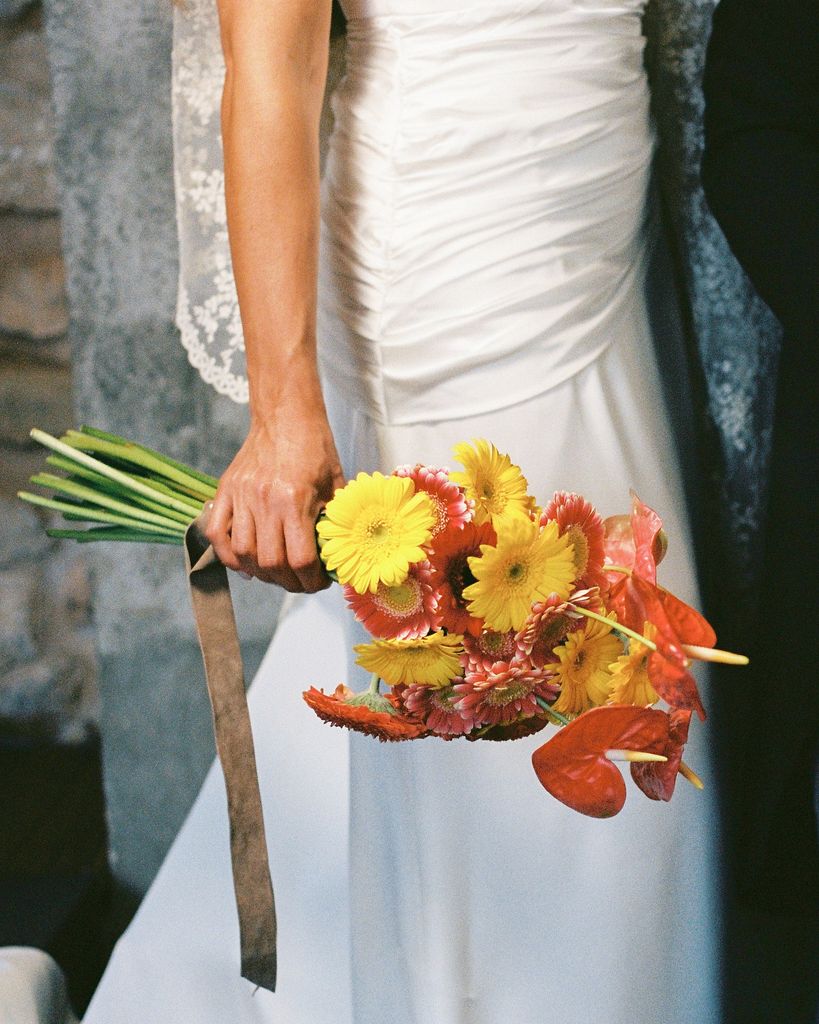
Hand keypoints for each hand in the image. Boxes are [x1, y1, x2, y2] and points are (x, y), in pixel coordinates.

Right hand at [205, 406, 344, 591]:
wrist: (286, 416)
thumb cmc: (315, 449)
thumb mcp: (335, 484)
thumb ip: (335, 521)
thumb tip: (339, 556)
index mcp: (295, 500)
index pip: (301, 559)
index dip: (311, 581)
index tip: (318, 583)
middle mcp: (264, 500)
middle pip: (270, 562)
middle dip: (287, 581)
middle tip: (299, 582)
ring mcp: (241, 496)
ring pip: (242, 553)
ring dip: (260, 572)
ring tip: (275, 573)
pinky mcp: (225, 490)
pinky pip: (216, 533)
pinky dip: (228, 555)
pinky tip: (245, 563)